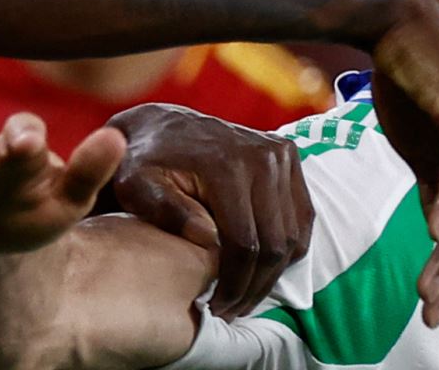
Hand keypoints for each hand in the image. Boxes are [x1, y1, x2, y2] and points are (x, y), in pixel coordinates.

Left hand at [106, 103, 312, 320]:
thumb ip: (167, 212)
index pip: (245, 243)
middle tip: (233, 311)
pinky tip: (260, 267)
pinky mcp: (288, 155)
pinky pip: (302, 216)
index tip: (218, 310)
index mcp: (226, 164)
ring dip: (274, 273)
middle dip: (256, 287)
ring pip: (293, 235)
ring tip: (244, 294)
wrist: (158, 127)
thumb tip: (208, 239)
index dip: (235, 285)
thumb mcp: (136, 188)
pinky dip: (287, 248)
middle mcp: (262, 155)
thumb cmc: (141, 165)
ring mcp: (280, 153)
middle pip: (276, 244)